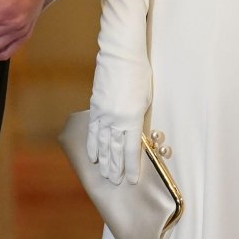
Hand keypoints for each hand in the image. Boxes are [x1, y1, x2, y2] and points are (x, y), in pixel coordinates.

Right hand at [86, 53, 150, 187]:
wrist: (121, 55)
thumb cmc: (140, 75)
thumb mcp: (147, 99)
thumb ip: (139, 119)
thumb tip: (133, 134)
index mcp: (133, 118)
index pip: (131, 149)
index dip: (132, 167)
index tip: (132, 181)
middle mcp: (116, 119)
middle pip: (115, 150)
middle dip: (116, 168)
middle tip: (116, 183)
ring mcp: (103, 114)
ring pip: (102, 144)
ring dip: (104, 161)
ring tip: (104, 175)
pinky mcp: (95, 107)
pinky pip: (92, 131)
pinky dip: (92, 145)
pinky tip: (93, 156)